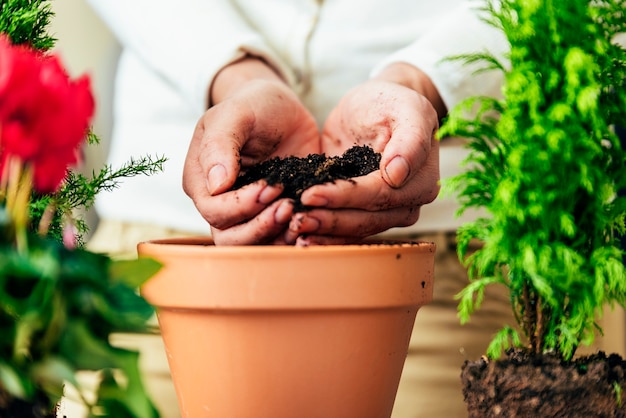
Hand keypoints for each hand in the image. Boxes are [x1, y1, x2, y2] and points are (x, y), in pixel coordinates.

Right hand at [183, 57, 319, 244]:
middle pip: (230, 237)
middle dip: (260, 226)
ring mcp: (245, 214)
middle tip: (288, 204)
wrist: (282, 110)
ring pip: (252, 246)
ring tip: (300, 214)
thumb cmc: (254, 105)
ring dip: (277, 237)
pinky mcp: (272, 215)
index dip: (242, 205)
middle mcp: (218, 203)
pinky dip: (292, 236)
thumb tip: (215, 184)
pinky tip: (309, 220)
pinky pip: (277, 240)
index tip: (271, 186)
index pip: (214, 210)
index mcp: (200, 180)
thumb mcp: (236, 114)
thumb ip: (221, 145)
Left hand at [284, 63, 442, 244]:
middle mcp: (408, 204)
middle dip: (330, 221)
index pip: (379, 195)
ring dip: (324, 233)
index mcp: (421, 180)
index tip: (310, 195)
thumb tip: (398, 176)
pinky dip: (324, 236)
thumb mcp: (406, 107)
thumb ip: (410, 139)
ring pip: (355, 230)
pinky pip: (347, 232)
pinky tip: (300, 238)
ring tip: (293, 229)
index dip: (345, 198)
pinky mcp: (365, 214)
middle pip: (366, 219)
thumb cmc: (390, 103)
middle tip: (295, 219)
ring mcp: (387, 214)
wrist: (375, 107)